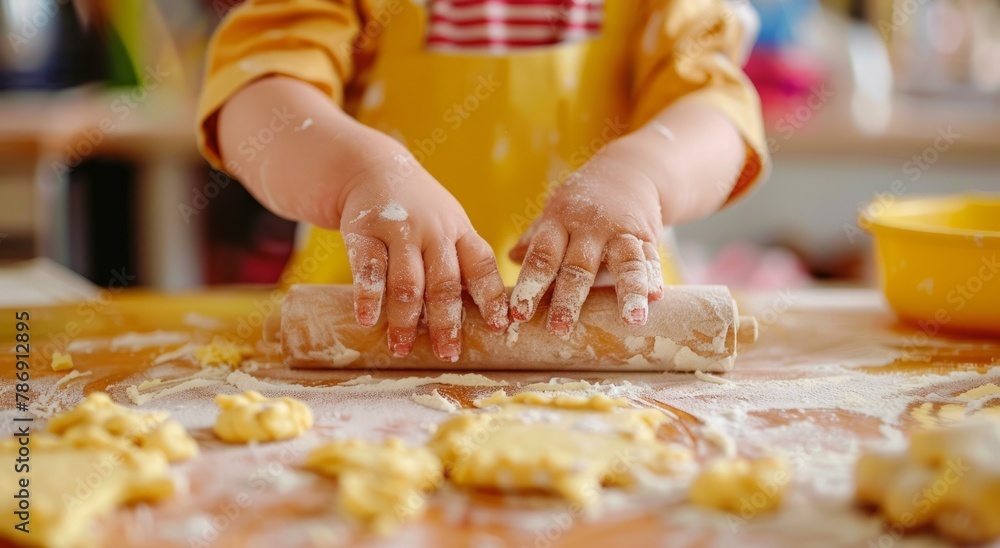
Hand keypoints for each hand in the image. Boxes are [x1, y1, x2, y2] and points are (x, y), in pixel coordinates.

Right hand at [340, 141, 508, 360]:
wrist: (370, 167)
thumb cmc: (418, 210)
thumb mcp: (448, 224)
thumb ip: (461, 262)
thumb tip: (485, 317)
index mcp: (459, 231)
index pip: (481, 266)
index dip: (491, 297)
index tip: (498, 327)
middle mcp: (433, 230)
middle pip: (445, 282)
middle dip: (447, 322)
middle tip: (447, 354)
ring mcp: (398, 229)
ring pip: (407, 281)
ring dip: (405, 319)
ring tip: (401, 348)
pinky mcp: (363, 231)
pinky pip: (368, 268)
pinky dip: (368, 295)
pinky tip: (368, 319)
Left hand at [508, 148, 664, 335]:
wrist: (631, 170)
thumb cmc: (583, 202)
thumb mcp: (556, 213)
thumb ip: (536, 238)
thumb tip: (511, 258)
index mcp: (559, 222)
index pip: (542, 256)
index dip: (530, 285)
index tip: (519, 315)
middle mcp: (590, 227)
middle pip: (578, 266)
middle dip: (568, 299)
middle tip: (558, 329)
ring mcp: (621, 231)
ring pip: (624, 262)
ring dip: (628, 291)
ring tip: (631, 319)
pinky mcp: (647, 236)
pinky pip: (651, 258)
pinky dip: (654, 276)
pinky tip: (656, 297)